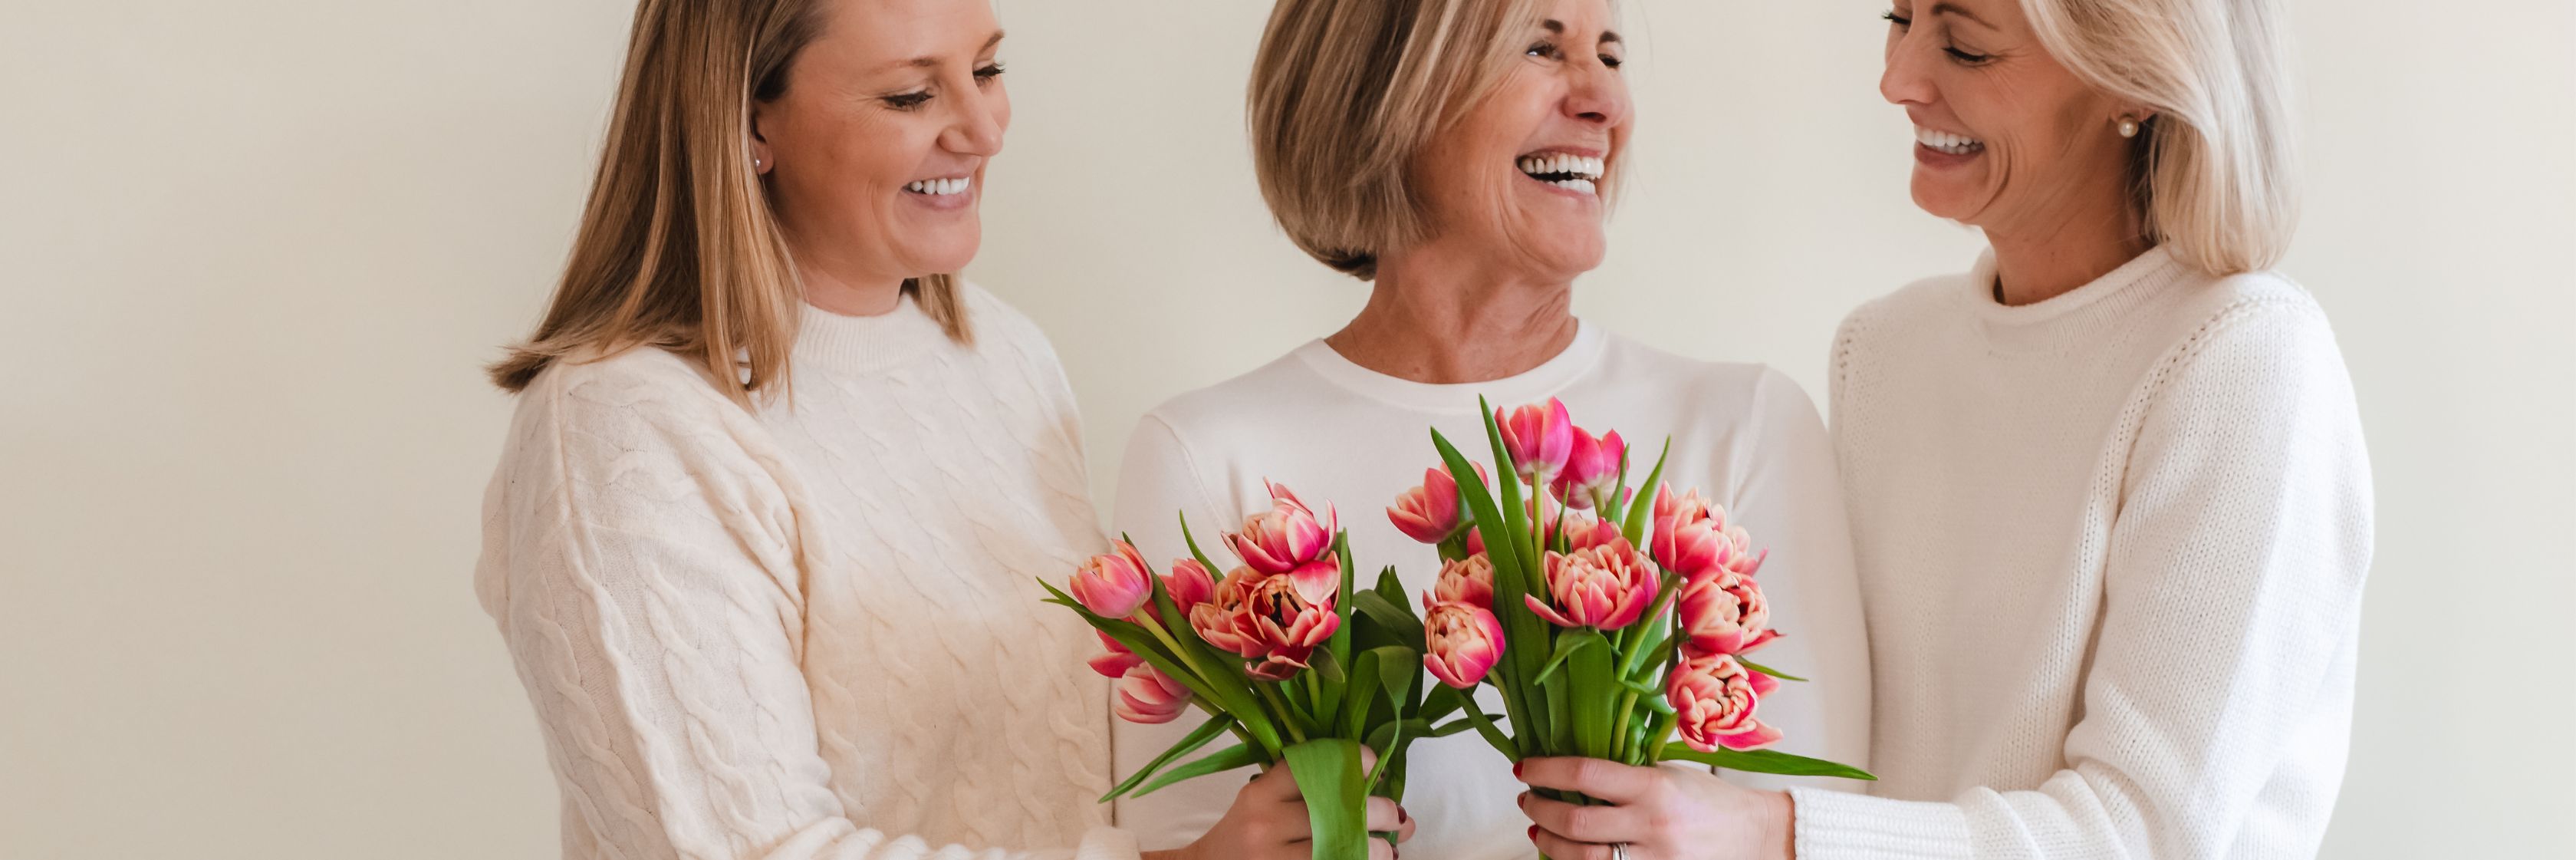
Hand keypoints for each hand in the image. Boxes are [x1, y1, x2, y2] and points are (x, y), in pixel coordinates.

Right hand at [1154, 747, 1413, 859]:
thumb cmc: (1244, 833)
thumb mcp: (1261, 800)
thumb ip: (1305, 787)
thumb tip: (1377, 783)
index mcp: (1261, 794)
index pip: (1312, 765)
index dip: (1351, 760)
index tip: (1373, 765)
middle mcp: (1266, 824)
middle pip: (1336, 809)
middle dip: (1378, 811)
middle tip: (1395, 815)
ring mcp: (1274, 858)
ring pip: (1341, 849)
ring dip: (1377, 849)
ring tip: (1388, 849)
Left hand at [1511, 756, 1791, 859]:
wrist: (1753, 835)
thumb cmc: (1708, 799)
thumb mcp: (1668, 774)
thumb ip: (1624, 775)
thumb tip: (1568, 772)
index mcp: (1654, 786)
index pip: (1585, 774)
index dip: (1546, 771)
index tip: (1524, 768)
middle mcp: (1652, 824)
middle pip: (1576, 823)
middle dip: (1540, 811)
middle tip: (1527, 800)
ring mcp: (1654, 858)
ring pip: (1582, 858)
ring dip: (1549, 843)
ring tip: (1538, 830)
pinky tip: (1565, 853)